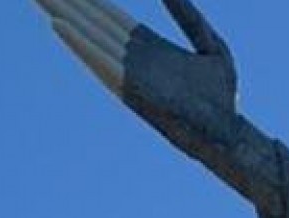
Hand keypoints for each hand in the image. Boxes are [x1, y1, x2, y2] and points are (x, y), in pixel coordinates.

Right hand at [34, 0, 278, 210]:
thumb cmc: (222, 97)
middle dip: (66, 2)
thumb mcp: (211, 46)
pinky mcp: (130, 88)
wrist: (230, 134)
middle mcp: (131, 57)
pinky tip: (58, 25)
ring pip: (88, 37)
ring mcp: (128, 72)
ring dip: (63, 16)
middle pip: (91, 21)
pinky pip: (100, 62)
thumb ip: (188, 17)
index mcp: (147, 45)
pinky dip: (80, 44)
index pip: (109, 14)